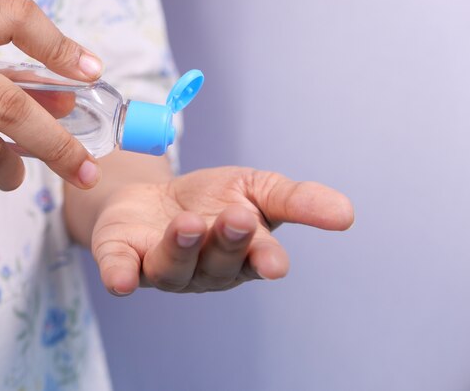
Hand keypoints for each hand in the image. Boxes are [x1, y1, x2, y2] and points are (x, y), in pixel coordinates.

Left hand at [91, 166, 353, 293]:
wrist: (154, 197)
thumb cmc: (211, 199)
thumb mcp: (258, 188)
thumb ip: (297, 200)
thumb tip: (347, 213)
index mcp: (240, 254)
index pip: (256, 258)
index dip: (264, 257)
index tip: (274, 262)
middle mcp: (202, 268)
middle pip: (216, 262)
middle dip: (226, 242)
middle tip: (236, 218)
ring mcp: (162, 266)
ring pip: (173, 266)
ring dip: (181, 249)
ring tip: (189, 225)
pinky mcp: (124, 257)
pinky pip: (122, 271)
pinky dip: (121, 275)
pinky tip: (122, 281)